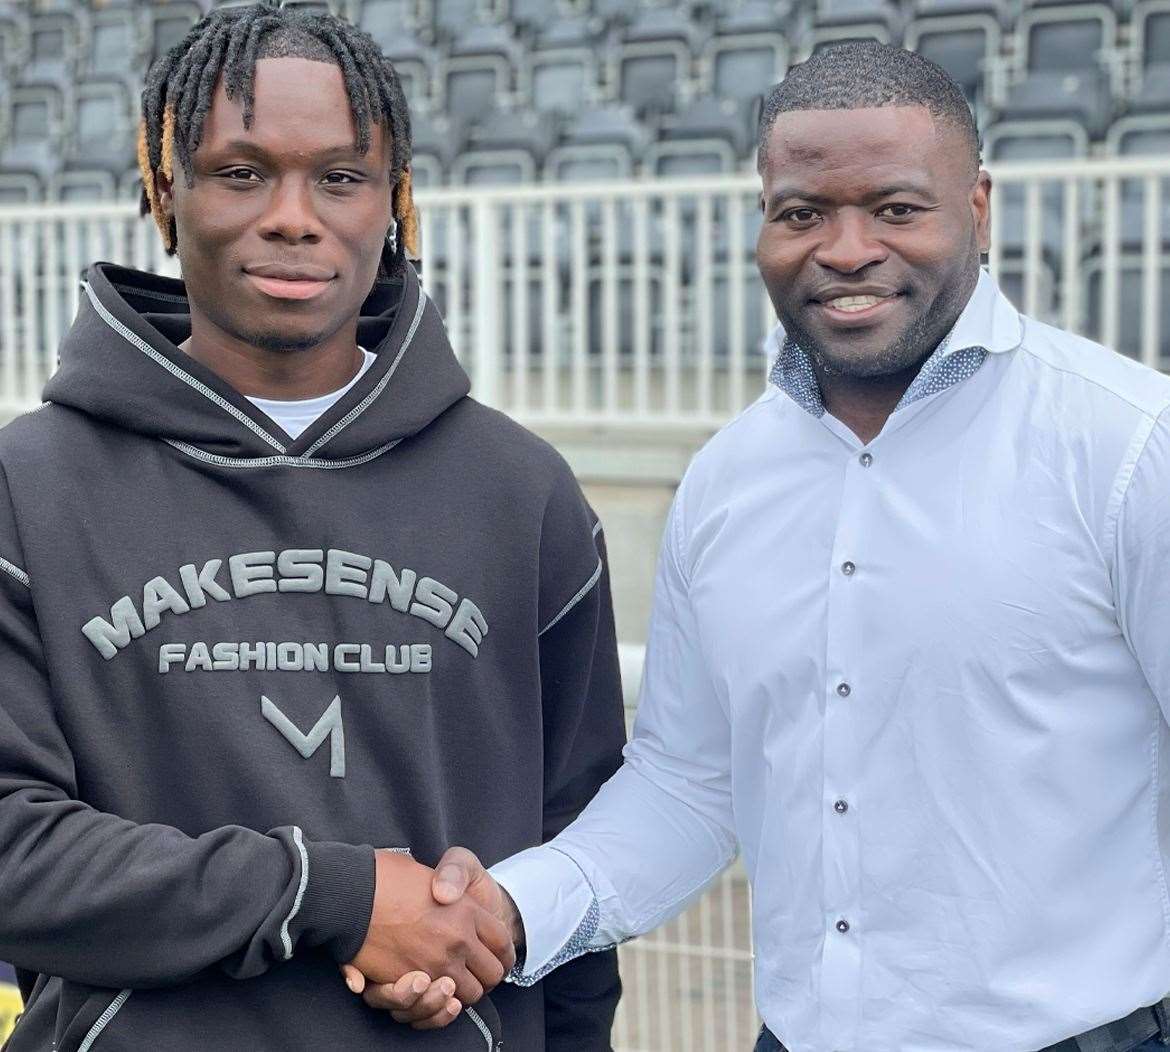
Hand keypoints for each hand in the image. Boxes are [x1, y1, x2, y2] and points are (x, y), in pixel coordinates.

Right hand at [342, 849, 514, 1008]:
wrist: (347, 888)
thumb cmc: (389, 874)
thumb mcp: (432, 868)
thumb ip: (453, 882)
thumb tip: (450, 896)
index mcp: (466, 908)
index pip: (502, 942)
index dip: (502, 952)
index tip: (494, 955)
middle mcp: (456, 938)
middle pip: (492, 973)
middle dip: (487, 976)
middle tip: (477, 973)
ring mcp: (435, 963)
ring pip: (469, 995)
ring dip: (465, 993)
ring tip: (457, 984)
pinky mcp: (410, 982)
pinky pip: (440, 1006)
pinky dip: (443, 1008)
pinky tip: (442, 996)